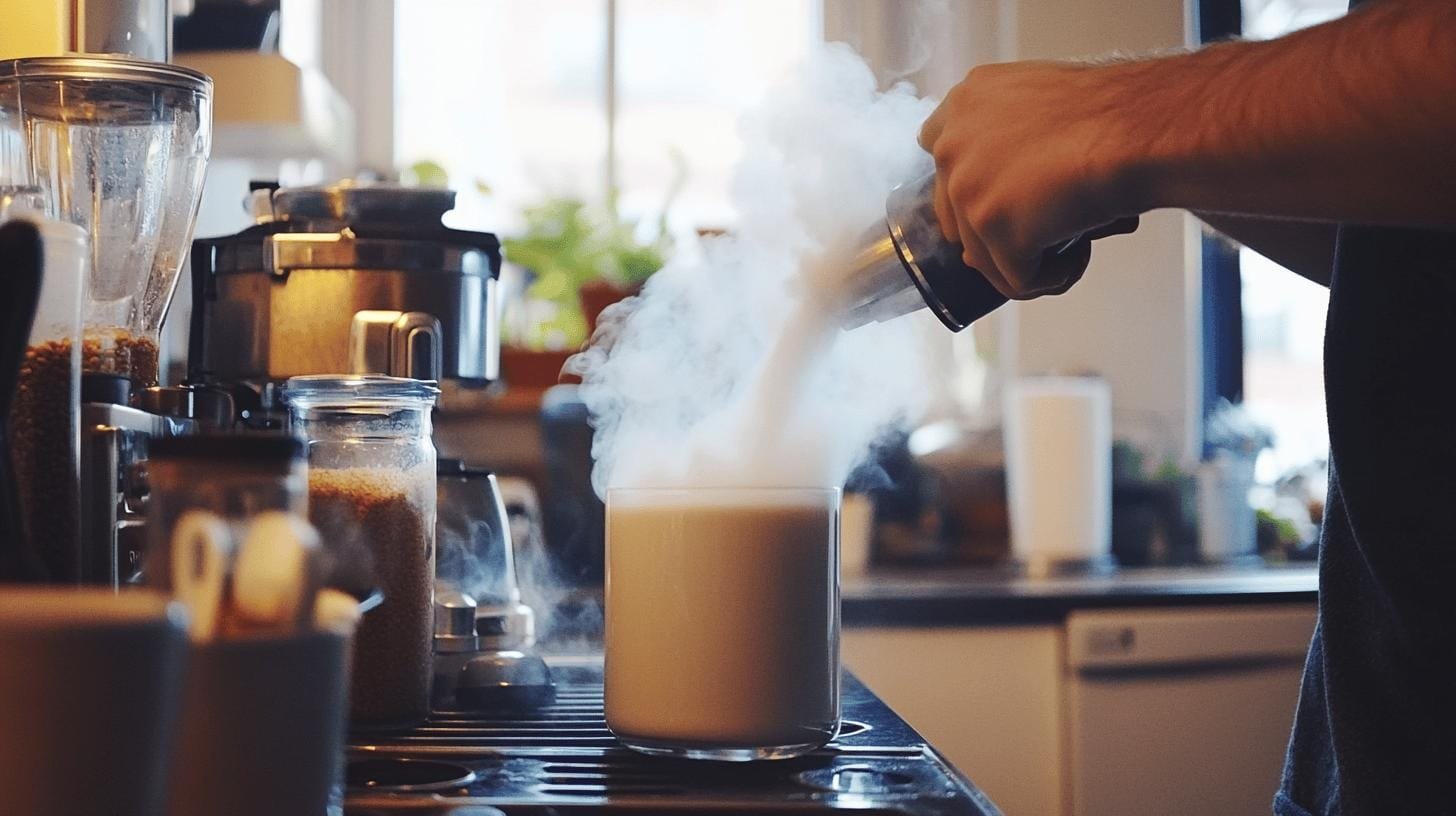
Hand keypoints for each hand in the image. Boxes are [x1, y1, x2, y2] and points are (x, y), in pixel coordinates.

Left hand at [919, 60, 1145, 299]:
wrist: (1136, 130)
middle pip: (954, 216)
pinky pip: (1015, 280)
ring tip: (1072, 243)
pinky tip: (1079, 255)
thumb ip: (1003, 136)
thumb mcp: (1040, 100)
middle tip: (1047, 224)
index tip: (1004, 196)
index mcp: (963, 104)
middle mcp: (952, 144)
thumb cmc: (1111, 114)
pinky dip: (1051, 278)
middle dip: (997, 231)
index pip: (939, 157)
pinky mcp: (992, 228)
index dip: (972, 186)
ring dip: (1026, 258)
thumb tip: (998, 198)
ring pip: (983, 255)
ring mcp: (967, 189)